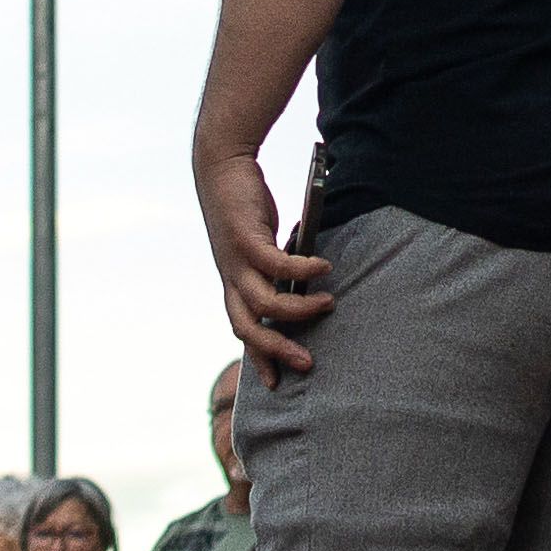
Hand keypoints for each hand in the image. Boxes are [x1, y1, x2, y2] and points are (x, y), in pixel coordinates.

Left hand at [200, 143, 334, 375]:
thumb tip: (309, 285)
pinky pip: (276, 265)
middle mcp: (232, 278)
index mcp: (234, 284)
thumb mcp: (261, 247)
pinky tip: (324, 268)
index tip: (276, 383)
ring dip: (298, 310)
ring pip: (263, 303)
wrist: (222, 167)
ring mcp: (236, 260)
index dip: (257, 358)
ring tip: (328, 305)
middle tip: (307, 362)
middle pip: (248, 328)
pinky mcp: (246, 239)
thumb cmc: (245, 209)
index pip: (243, 330)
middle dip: (276, 349)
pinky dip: (303, 270)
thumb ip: (277, 269)